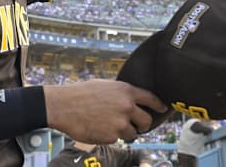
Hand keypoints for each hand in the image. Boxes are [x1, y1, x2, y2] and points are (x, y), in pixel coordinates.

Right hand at [43, 79, 167, 142]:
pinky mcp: (112, 136)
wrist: (63, 106)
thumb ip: (121, 93)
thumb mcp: (104, 85)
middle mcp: (126, 107)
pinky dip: (111, 135)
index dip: (159, 105)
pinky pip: (117, 139)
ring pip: (132, 133)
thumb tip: (133, 100)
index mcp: (126, 91)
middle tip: (135, 124)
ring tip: (108, 123)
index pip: (151, 99)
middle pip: (146, 121)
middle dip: (142, 124)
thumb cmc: (80, 93)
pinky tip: (99, 127)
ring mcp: (120, 123)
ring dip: (124, 131)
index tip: (162, 109)